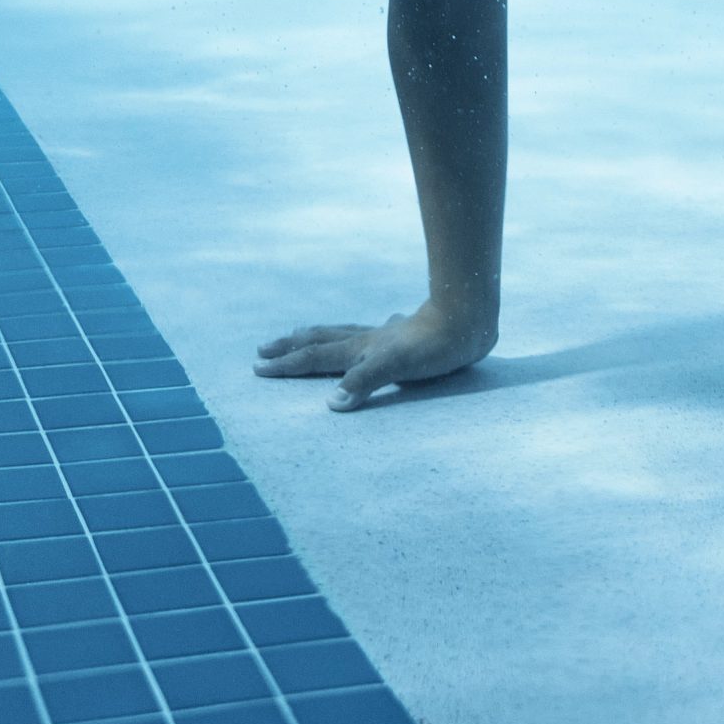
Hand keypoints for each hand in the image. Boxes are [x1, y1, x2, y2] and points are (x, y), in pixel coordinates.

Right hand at [254, 300, 497, 411]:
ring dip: (317, 337)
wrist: (465, 322)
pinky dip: (361, 337)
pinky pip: (372, 335)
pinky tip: (377, 330)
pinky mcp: (404, 336)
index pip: (315, 357)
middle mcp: (368, 340)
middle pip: (320, 340)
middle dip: (291, 347)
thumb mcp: (395, 368)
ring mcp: (386, 336)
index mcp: (361, 349)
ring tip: (301, 334)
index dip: (286, 364)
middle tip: (264, 348)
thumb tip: (331, 402)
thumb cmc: (432, 348)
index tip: (258, 368)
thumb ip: (363, 383)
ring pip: (342, 334)